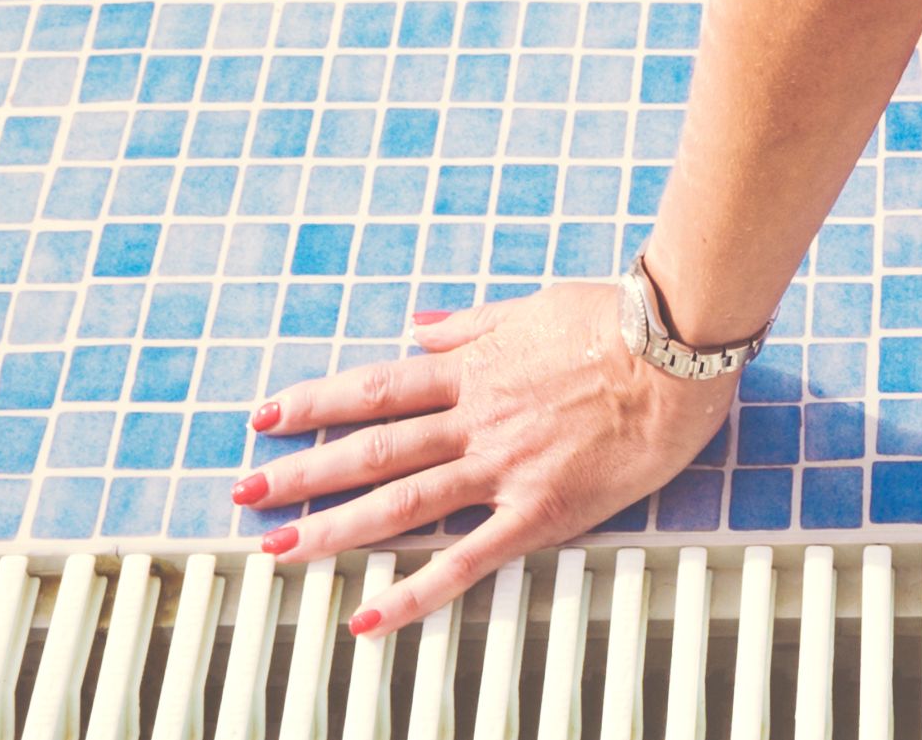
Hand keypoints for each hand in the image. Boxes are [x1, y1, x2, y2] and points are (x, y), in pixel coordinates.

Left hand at [240, 283, 740, 629]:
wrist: (678, 347)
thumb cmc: (616, 320)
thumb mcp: (530, 306)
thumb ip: (470, 325)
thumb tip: (418, 326)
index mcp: (472, 370)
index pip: (374, 388)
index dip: (314, 403)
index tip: (265, 416)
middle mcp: (474, 419)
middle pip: (370, 448)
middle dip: (300, 472)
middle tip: (244, 493)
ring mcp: (503, 466)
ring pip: (401, 502)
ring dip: (334, 528)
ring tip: (279, 550)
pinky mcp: (540, 509)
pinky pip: (468, 558)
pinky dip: (416, 590)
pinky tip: (371, 616)